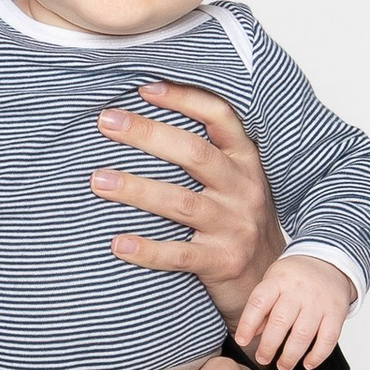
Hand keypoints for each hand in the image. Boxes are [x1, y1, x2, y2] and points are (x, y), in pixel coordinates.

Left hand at [89, 80, 281, 318]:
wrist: (271, 280)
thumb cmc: (241, 223)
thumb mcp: (238, 181)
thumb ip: (209, 153)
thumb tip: (148, 117)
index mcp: (246, 161)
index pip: (219, 117)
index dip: (184, 99)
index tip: (144, 90)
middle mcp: (243, 189)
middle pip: (194, 153)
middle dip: (147, 134)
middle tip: (106, 122)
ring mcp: (235, 227)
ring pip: (182, 202)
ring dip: (136, 189)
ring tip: (97, 181)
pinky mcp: (223, 262)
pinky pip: (180, 255)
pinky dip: (147, 250)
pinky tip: (117, 244)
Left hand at [234, 249, 356, 369]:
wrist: (329, 262)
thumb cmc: (295, 278)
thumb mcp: (273, 283)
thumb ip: (262, 308)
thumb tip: (251, 334)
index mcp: (278, 281)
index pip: (259, 303)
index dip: (247, 324)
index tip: (241, 341)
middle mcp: (298, 291)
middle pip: (280, 322)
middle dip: (269, 346)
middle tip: (263, 358)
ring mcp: (318, 302)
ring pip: (303, 334)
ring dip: (291, 355)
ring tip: (283, 365)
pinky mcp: (336, 312)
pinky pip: (328, 338)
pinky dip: (318, 355)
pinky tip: (308, 363)